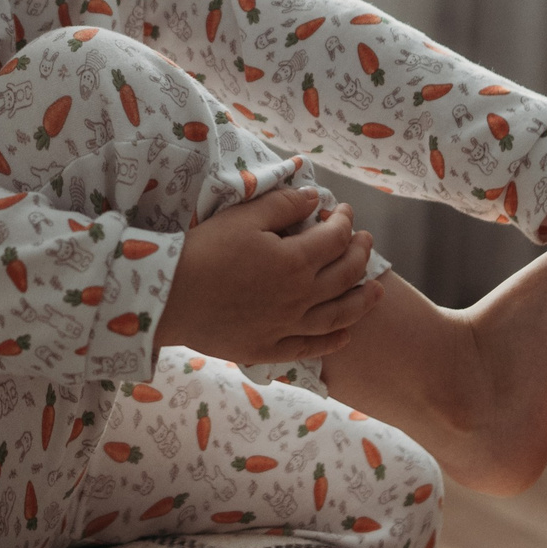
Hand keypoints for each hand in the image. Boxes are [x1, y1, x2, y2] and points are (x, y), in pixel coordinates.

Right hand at [155, 187, 382, 363]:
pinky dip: (333, 341)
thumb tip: (315, 199)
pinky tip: (345, 334)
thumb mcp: (244, 217)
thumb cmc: (204, 251)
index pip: (336, 238)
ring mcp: (287, 327)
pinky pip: (311, 348)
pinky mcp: (269, 348)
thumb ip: (284, 205)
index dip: (345, 221)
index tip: (343, 211)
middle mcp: (300, 297)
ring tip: (377, 291)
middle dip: (360, 254)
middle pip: (345, 276)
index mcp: (295, 262)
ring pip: (338, 316)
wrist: (168, 297)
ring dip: (362, 301)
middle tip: (365, 242)